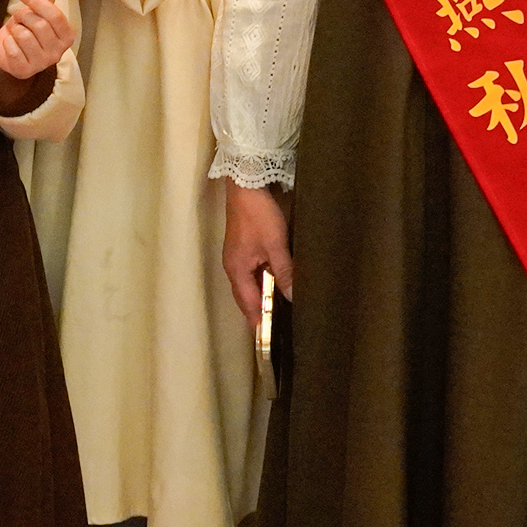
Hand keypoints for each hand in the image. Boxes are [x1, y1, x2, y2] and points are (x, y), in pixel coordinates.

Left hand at [0, 0, 74, 79]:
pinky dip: (7, 43)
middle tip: (18, 18)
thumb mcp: (35, 13)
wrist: (8, 54)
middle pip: (39, 24)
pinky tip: (10, 45)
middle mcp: (58, 52)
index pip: (55, 15)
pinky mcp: (25, 70)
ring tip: (15, 33)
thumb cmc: (25, 31)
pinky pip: (13, 49)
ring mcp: (42, 63)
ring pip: (24, 36)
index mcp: (66, 36)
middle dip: (23, 16)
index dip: (37, 2)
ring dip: (14, 30)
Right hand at [221, 184, 294, 321]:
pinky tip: (278, 284)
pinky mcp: (244, 248)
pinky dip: (264, 283)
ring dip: (263, 297)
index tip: (268, 340)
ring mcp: (238, 257)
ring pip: (251, 285)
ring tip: (280, 311)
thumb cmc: (259, 216)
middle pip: (246, 297)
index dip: (258, 322)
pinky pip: (253, 273)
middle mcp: (233, 267)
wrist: (246, 185)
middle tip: (277, 329)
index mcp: (237, 270)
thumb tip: (293, 298)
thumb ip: (284, 272)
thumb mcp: (275, 245)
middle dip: (260, 313)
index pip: (248, 304)